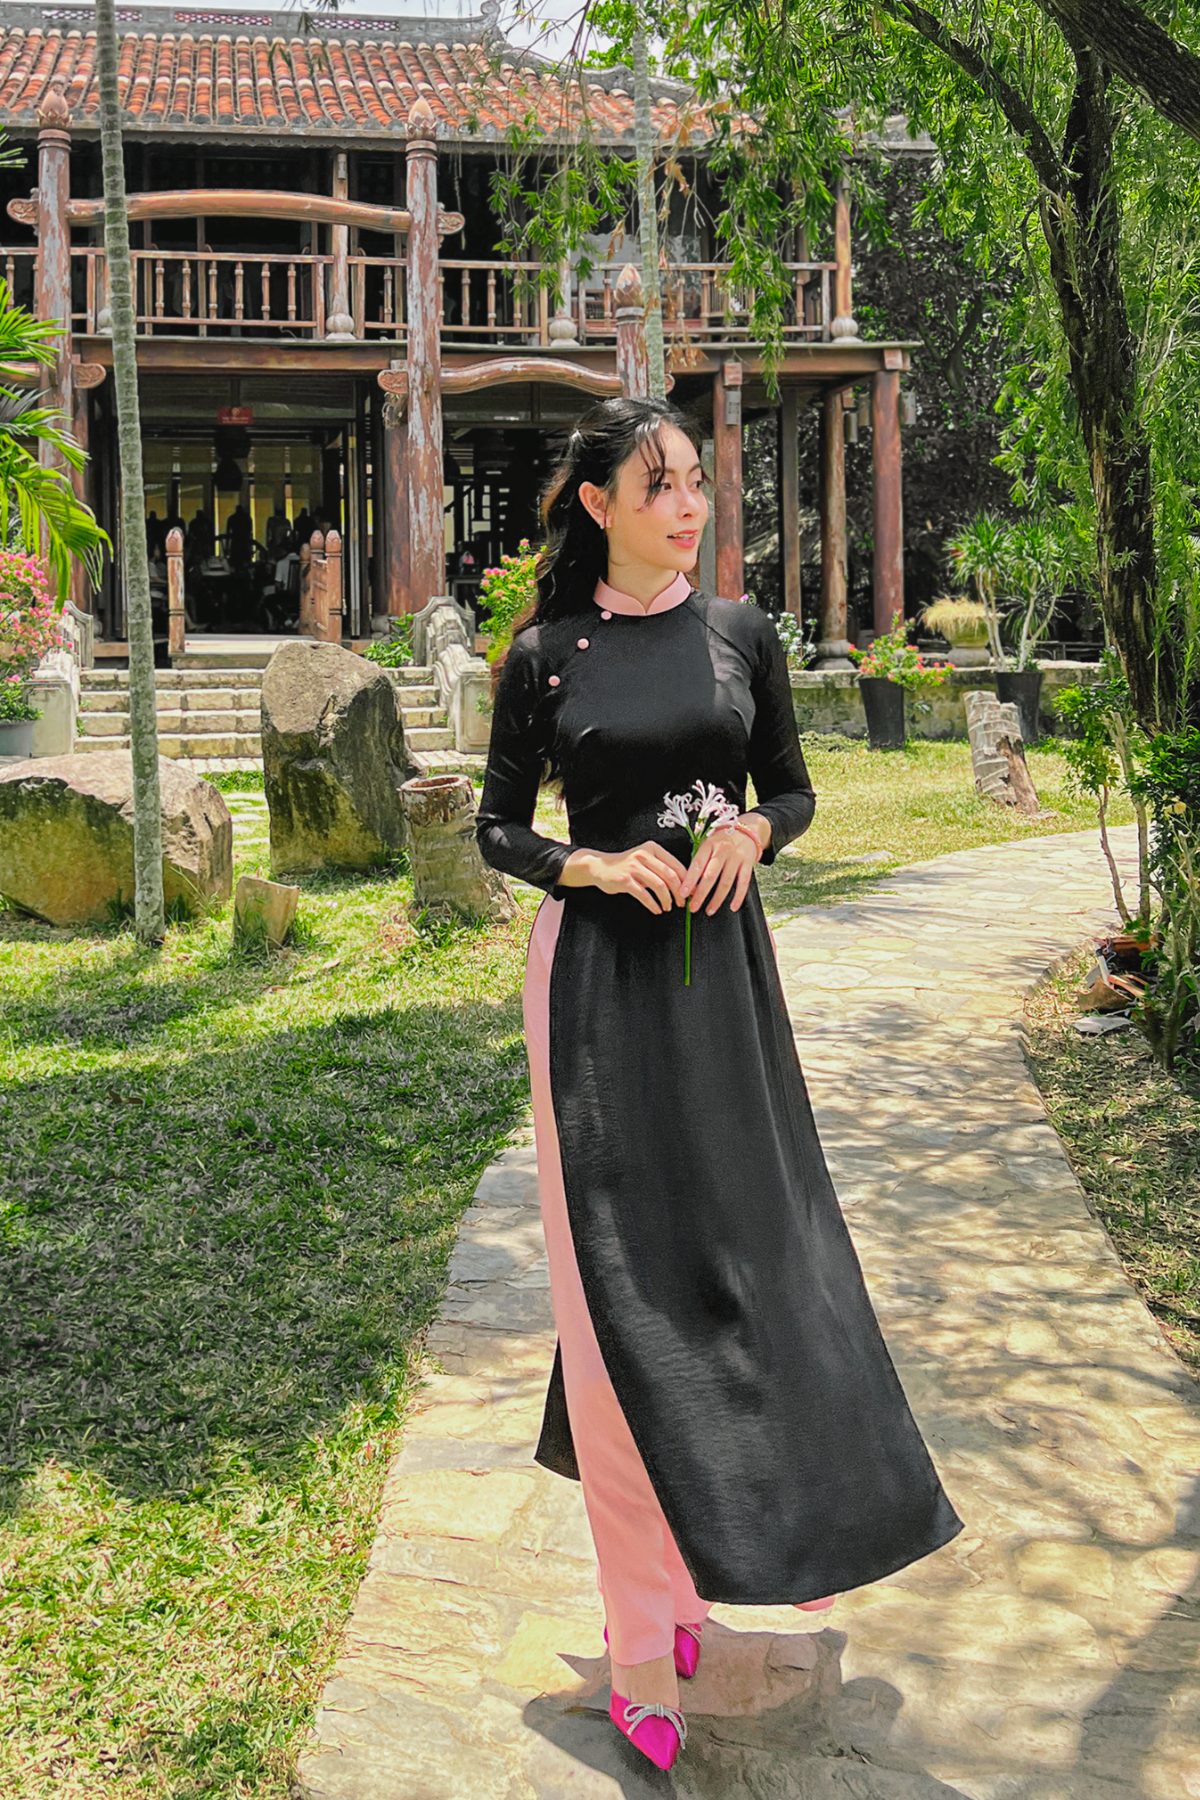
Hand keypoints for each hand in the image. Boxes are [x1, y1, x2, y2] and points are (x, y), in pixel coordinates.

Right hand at [560, 840, 687, 914]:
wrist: (599, 866)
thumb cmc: (626, 866)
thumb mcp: (645, 861)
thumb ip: (661, 869)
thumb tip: (683, 885)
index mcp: (652, 849)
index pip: (676, 865)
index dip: (687, 881)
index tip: (690, 892)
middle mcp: (644, 855)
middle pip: (670, 876)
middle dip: (679, 892)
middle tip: (682, 903)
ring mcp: (634, 867)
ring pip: (659, 885)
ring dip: (667, 900)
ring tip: (667, 907)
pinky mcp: (625, 880)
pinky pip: (644, 895)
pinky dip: (653, 904)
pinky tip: (656, 909)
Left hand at [680, 817, 770, 915]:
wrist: (746, 831)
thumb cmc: (722, 841)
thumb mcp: (708, 844)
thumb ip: (700, 861)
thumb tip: (690, 885)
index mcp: (709, 845)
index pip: (697, 865)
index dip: (689, 880)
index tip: (682, 893)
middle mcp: (723, 850)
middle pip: (710, 875)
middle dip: (701, 894)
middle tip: (693, 907)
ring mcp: (736, 857)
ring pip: (726, 882)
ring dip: (717, 899)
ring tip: (709, 910)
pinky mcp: (748, 864)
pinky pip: (744, 883)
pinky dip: (738, 897)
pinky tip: (732, 907)